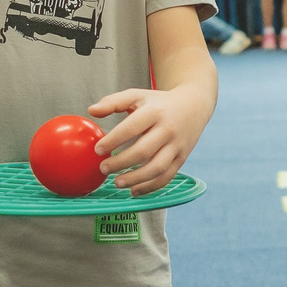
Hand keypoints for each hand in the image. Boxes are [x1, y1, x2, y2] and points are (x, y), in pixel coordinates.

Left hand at [89, 80, 211, 194]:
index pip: (132, 127)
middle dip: (121, 162)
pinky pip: (166, 177)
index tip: (98, 149)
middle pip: (144, 151)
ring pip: (157, 168)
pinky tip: (134, 190)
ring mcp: (176, 146)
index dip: (114, 140)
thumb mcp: (137, 96)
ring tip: (117, 183)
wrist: (194, 106)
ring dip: (136, 179)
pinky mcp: (181, 159)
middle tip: (103, 168)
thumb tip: (91, 111)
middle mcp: (168, 130)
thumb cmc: (159, 102)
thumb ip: (113, 102)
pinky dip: (150, 187)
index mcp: (155, 112)